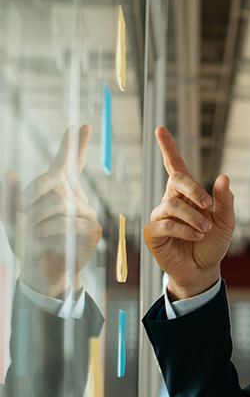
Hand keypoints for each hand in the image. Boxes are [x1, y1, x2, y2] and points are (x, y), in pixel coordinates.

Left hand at [1, 125, 101, 296]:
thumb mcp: (10, 218)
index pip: (68, 162)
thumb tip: (11, 172)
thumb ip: (9, 196)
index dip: (74, 144)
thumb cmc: (28, 243)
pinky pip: (71, 222)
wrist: (42, 271)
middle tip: (21, 211)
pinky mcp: (92, 229)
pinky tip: (41, 239)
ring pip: (61, 203)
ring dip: (38, 217)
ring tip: (28, 230)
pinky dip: (49, 230)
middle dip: (34, 193)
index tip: (81, 125)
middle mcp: (76, 197)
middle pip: (56, 180)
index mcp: (59, 190)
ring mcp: (86, 212)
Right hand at [142, 127, 234, 298]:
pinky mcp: (153, 233)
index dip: (168, 148)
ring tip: (205, 229)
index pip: (176, 166)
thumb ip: (226, 201)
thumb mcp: (226, 222)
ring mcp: (160, 216)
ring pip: (172, 205)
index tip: (160, 129)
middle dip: (194, 189)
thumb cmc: (213, 243)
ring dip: (193, 217)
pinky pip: (166, 224)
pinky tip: (195, 236)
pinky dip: (184, 229)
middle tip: (209, 205)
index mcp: (188, 194)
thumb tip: (223, 177)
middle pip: (176, 181)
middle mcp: (171, 201)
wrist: (204, 270)